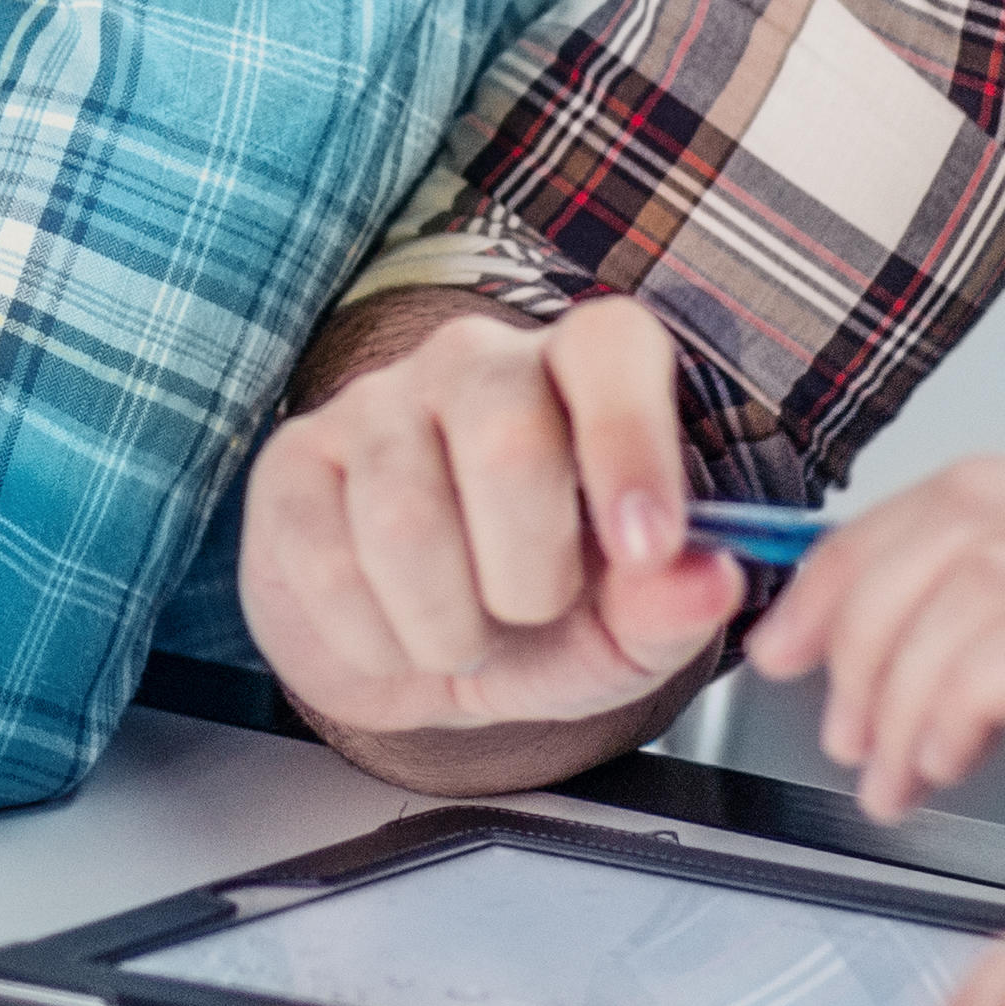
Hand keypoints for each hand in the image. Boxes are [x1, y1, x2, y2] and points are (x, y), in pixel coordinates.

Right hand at [238, 290, 749, 748]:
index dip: (631, 438)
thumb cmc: (534, 623)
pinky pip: (326, 560)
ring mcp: (372, 404)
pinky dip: (375, 640)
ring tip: (459, 640)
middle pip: (505, 435)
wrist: (411, 658)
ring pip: (405, 516)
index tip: (647, 547)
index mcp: (575, 377)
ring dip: (446, 625)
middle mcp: (473, 363)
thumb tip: (712, 580)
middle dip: (529, 573)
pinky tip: (392, 635)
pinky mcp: (291, 462)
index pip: (609, 347)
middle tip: (528, 614)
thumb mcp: (620, 632)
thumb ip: (669, 606)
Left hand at [743, 457, 1004, 1005]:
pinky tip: (940, 771)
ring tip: (892, 774)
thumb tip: (881, 618)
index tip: (794, 643)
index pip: (969, 488)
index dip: (854, 558)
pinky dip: (952, 705)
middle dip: (855, 616)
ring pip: (983, 577)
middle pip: (960, 515)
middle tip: (834, 722)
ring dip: (896, 682)